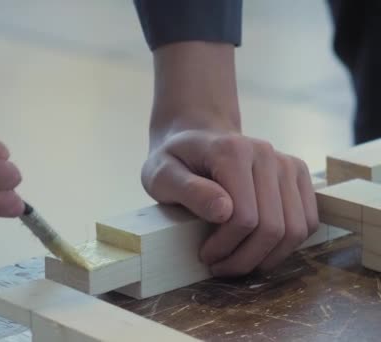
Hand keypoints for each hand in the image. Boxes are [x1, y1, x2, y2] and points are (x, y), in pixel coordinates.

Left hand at [141, 128, 318, 276]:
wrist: (197, 138)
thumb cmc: (175, 161)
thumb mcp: (162, 174)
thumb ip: (189, 190)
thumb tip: (224, 212)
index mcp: (232, 152)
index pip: (244, 216)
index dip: (226, 246)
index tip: (205, 255)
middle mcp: (266, 153)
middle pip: (273, 227)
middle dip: (246, 258)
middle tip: (220, 267)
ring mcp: (287, 163)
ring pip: (296, 229)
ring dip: (268, 257)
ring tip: (239, 261)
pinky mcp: (299, 175)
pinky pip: (307, 222)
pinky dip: (285, 245)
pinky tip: (258, 249)